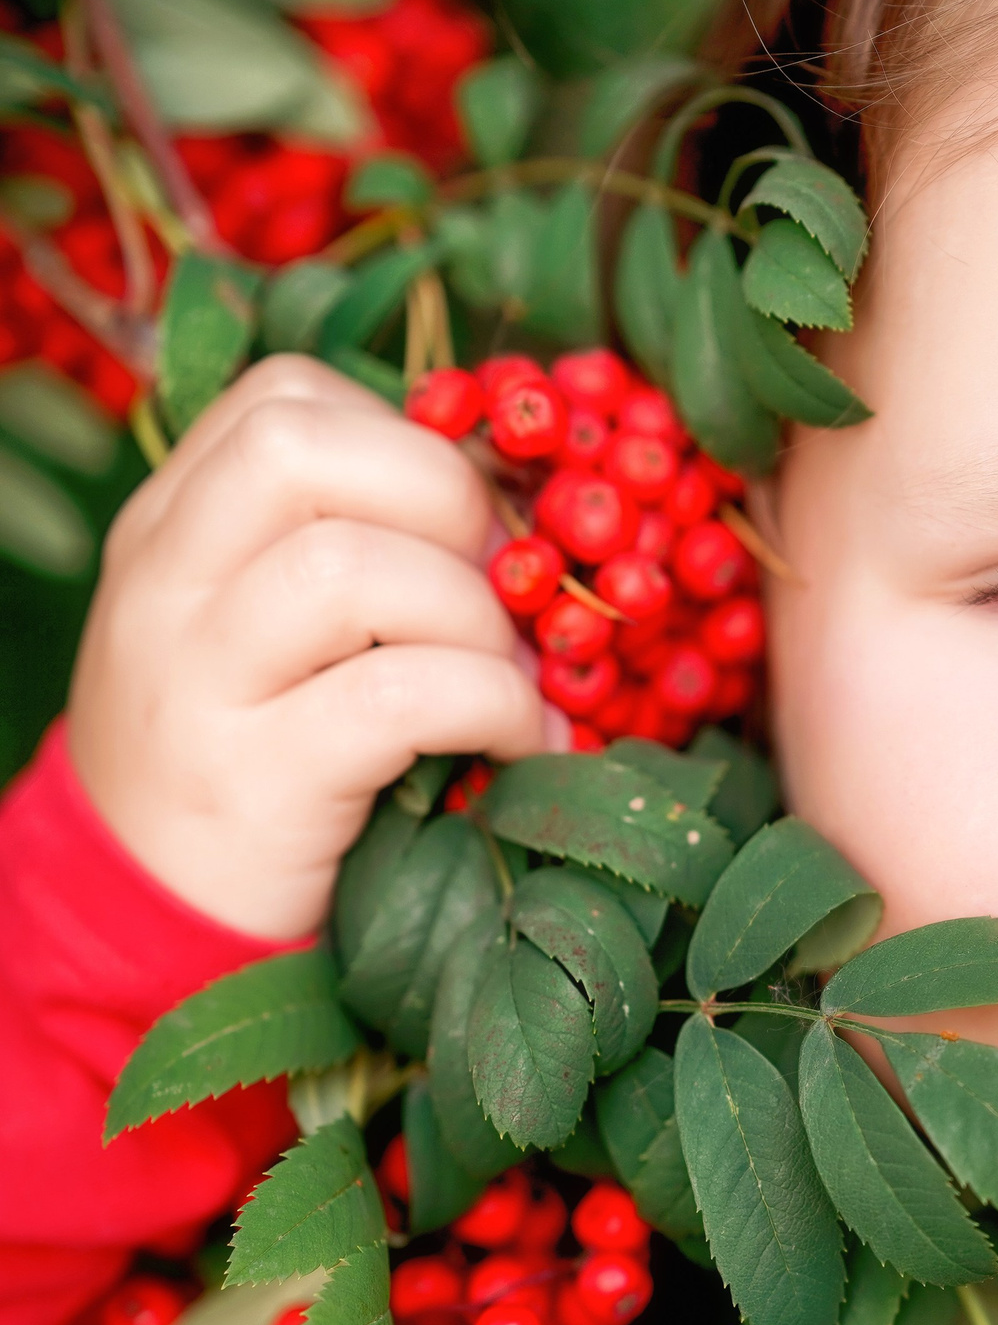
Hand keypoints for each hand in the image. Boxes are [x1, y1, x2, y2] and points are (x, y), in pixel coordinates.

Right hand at [66, 355, 551, 940]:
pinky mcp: (251, 780)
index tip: (472, 524)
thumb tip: (520, 513)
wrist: (149, 922)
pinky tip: (520, 741)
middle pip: (302, 448)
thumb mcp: (272, 635)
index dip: (411, 439)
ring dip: (475, 616)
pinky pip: (400, 695)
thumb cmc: (256, 760)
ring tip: (513, 681)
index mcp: (173, 527)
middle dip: (444, 497)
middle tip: (506, 587)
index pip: (288, 402)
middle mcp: (164, 585)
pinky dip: (493, 704)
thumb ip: (352, 550)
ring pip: (352, 565)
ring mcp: (194, 680)